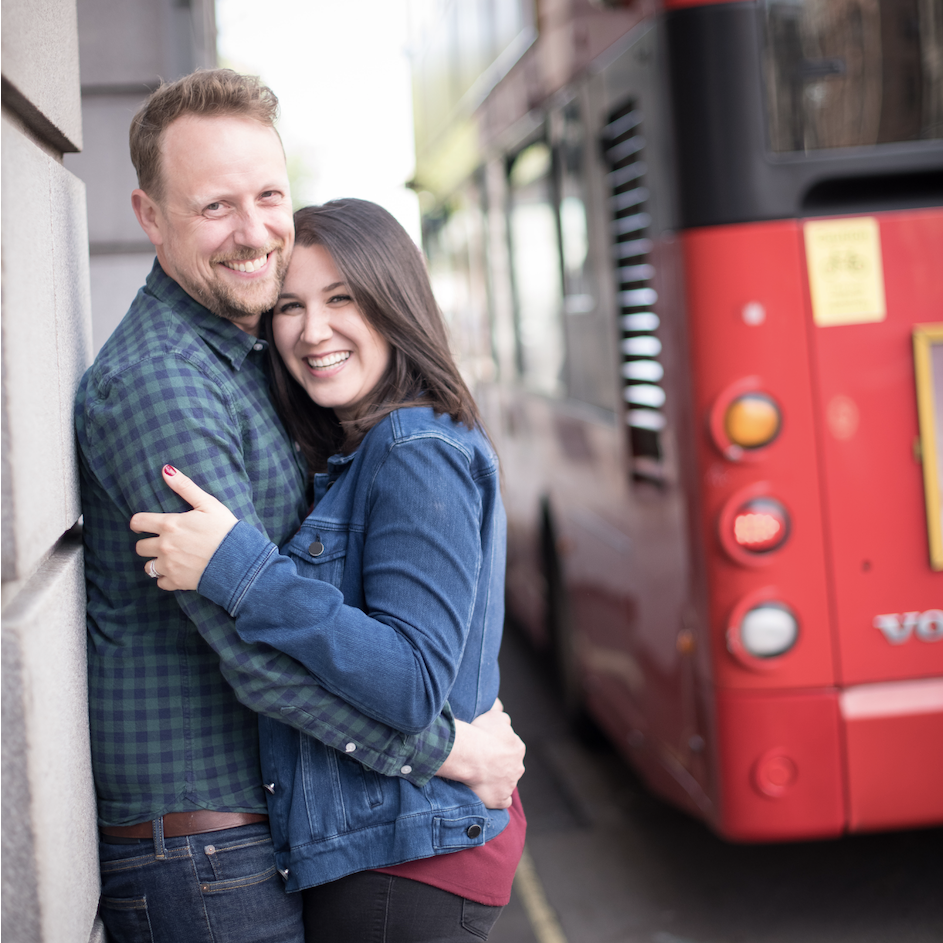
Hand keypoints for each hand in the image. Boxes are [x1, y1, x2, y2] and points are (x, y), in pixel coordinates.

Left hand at [130, 465, 237, 590]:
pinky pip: (160, 582)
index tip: (144, 525)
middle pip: (139, 547)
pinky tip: (178, 572)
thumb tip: (166, 470)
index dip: (138, 523)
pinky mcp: (176, 582)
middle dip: (148, 544)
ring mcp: (169, 566)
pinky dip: (167, 578)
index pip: (138, 522)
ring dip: (156, 563)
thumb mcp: (208, 504)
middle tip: (163, 543)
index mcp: (169, 525)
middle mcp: (164, 546)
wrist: (239, 561)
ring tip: (171, 559)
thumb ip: (185, 487)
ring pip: (148, 567)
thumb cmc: (225, 530)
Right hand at [435, 699, 524, 808]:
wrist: (472, 756)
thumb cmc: (482, 733)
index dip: (498, 747)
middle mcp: (518, 767)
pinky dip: (498, 799)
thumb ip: (502, 714)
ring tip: (481, 777)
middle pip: (510, 766)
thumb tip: (503, 713)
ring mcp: (510, 785)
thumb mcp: (495, 715)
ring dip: (498, 780)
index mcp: (518, 748)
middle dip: (500, 765)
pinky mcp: (500, 799)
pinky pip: (503, 801)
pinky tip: (489, 795)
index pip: (511, 748)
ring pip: (507, 782)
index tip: (486, 747)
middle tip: (482, 761)